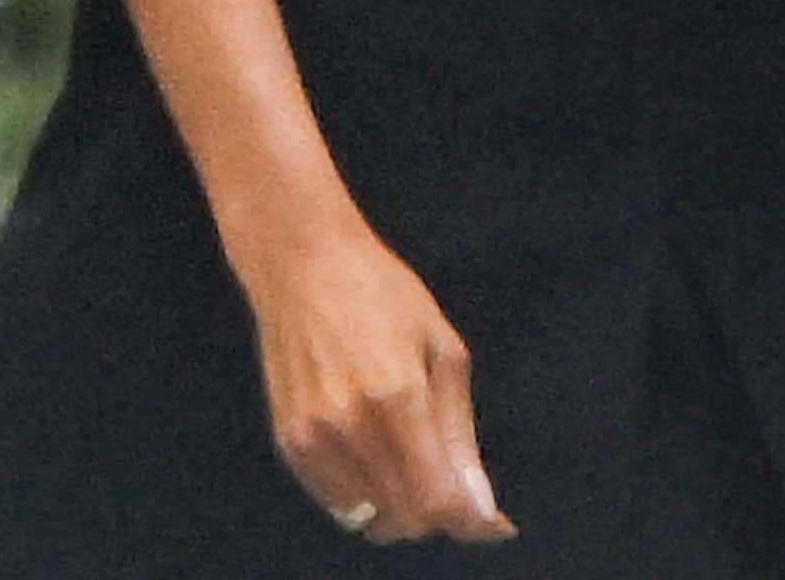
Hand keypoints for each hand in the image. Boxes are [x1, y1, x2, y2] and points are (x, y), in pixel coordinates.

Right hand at [245, 223, 516, 546]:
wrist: (299, 261)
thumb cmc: (379, 291)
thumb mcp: (442, 349)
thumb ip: (460, 434)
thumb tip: (482, 508)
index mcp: (397, 396)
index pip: (437, 500)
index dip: (472, 523)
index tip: (495, 523)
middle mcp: (349, 424)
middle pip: (407, 518)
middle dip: (442, 514)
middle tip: (455, 485)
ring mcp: (313, 435)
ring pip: (372, 518)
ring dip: (403, 508)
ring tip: (412, 465)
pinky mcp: (288, 439)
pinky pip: (338, 502)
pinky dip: (367, 496)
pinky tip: (377, 458)